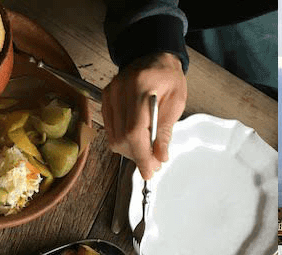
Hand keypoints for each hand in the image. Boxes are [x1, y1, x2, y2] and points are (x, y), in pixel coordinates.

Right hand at [102, 52, 186, 179]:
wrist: (152, 55)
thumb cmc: (168, 77)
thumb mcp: (176, 102)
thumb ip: (165, 131)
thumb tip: (159, 157)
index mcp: (140, 87)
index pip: (134, 131)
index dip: (141, 156)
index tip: (150, 171)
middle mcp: (119, 90)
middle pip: (122, 137)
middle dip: (138, 156)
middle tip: (154, 164)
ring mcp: (109, 95)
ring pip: (114, 137)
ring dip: (131, 151)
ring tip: (148, 152)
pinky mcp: (104, 99)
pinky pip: (110, 130)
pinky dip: (124, 140)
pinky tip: (138, 140)